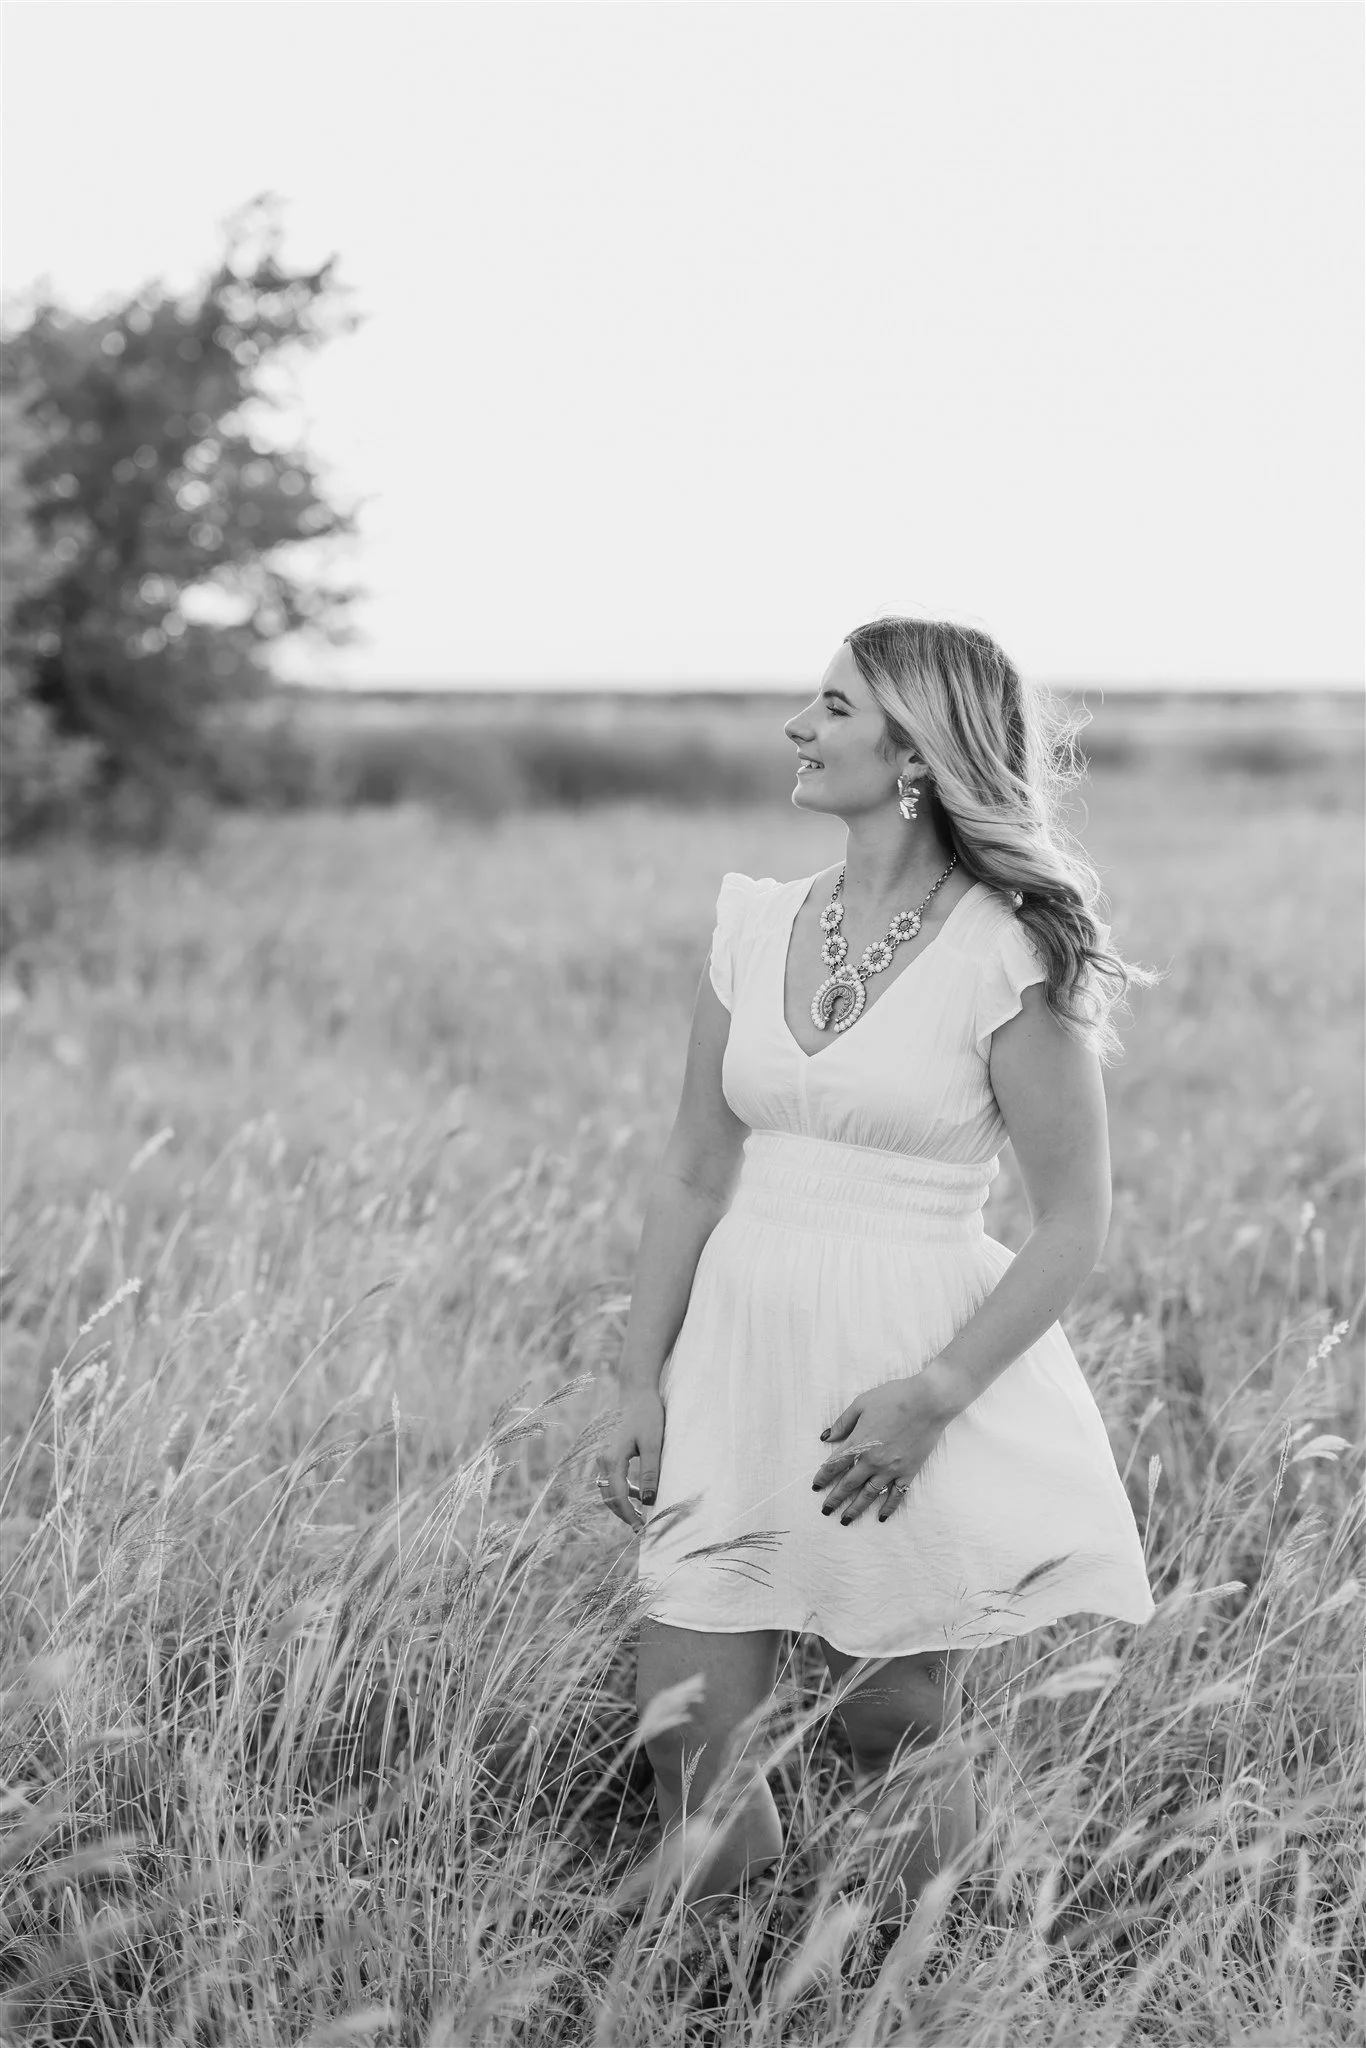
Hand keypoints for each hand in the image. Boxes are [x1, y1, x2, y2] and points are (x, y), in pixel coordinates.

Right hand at [595, 1390, 664, 1532]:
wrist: (637, 1391)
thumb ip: (650, 1473)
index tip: (641, 1529)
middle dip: (624, 1514)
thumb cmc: (647, 1415)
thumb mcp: (653, 1444)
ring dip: (623, 1504)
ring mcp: (604, 1456)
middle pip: (609, 1496)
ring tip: (641, 1515)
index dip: (628, 1515)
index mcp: (612, 1459)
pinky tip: (639, 1495)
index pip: (617, 1496)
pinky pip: (613, 1480)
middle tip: (641, 1528)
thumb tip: (649, 1501)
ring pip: (609, 1489)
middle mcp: (603, 1460)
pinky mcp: (609, 1454)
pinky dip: (624, 1491)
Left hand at [812, 1367, 962, 1525]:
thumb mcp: (862, 1403)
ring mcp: (891, 1469)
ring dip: (856, 1508)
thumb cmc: (894, 1397)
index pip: (834, 1464)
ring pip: (869, 1494)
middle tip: (825, 1510)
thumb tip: (827, 1436)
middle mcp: (872, 1460)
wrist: (928, 1402)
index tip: (815, 1486)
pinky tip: (881, 1517)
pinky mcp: (909, 1472)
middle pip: (848, 1484)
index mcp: (859, 1442)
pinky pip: (896, 1495)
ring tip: (846, 1520)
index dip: (823, 1477)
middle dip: (835, 1499)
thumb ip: (843, 1422)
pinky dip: (888, 1507)